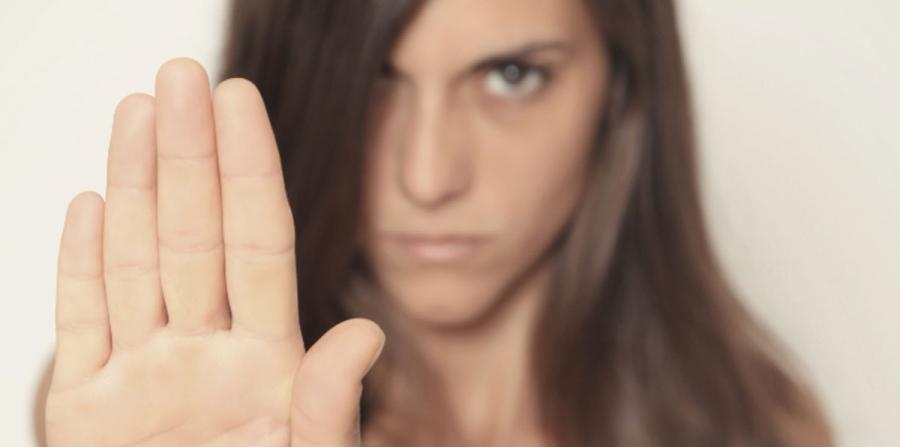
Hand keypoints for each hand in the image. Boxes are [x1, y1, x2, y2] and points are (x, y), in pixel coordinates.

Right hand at [44, 58, 384, 446]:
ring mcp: (145, 376)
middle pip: (196, 234)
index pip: (259, 242)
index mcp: (271, 361)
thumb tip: (362, 335)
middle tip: (182, 75)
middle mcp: (206, 353)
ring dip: (136, 186)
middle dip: (188, 155)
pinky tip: (90, 205)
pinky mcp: (87, 413)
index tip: (240, 100)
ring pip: (137, 261)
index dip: (249, 170)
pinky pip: (82, 323)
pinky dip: (80, 266)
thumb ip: (330, 409)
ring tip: (139, 114)